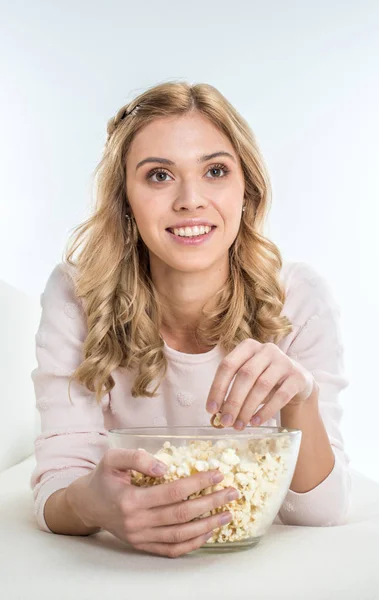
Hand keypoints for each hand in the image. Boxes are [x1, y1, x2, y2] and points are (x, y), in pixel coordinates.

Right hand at [67, 448, 237, 557]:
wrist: (86, 504)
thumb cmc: (102, 478)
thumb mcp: (113, 459)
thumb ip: (137, 458)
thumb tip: (164, 467)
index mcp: (131, 500)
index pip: (173, 492)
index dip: (198, 483)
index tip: (218, 474)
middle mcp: (138, 522)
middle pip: (182, 514)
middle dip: (211, 503)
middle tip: (232, 493)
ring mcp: (141, 537)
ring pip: (181, 535)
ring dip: (207, 526)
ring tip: (227, 514)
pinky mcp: (142, 545)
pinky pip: (171, 550)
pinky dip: (192, 544)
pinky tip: (208, 532)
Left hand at [206, 338, 315, 429]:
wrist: (297, 382)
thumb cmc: (265, 380)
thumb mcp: (248, 380)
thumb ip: (232, 393)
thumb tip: (216, 416)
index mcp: (248, 347)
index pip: (228, 365)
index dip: (217, 387)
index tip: (210, 409)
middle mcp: (266, 350)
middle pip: (245, 375)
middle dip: (233, 401)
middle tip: (226, 422)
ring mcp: (284, 361)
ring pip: (262, 386)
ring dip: (248, 408)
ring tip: (240, 425)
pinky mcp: (297, 377)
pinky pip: (280, 396)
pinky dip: (266, 411)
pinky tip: (256, 422)